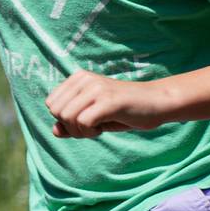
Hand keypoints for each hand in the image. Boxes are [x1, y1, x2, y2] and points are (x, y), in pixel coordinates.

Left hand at [46, 70, 171, 137]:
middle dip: (70, 127)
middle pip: (56, 111)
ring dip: (80, 131)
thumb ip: (72, 123)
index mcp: (78, 78)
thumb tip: (54, 131)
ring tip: (98, 127)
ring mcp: (96, 88)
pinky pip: (83, 122)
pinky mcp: (108, 101)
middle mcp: (85, 79)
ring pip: (66, 117)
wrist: (158, 103)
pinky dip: (90, 132)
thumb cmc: (125, 111)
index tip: (85, 120)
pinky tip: (103, 128)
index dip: (64, 119)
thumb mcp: (94, 117)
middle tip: (91, 127)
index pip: (51, 103)